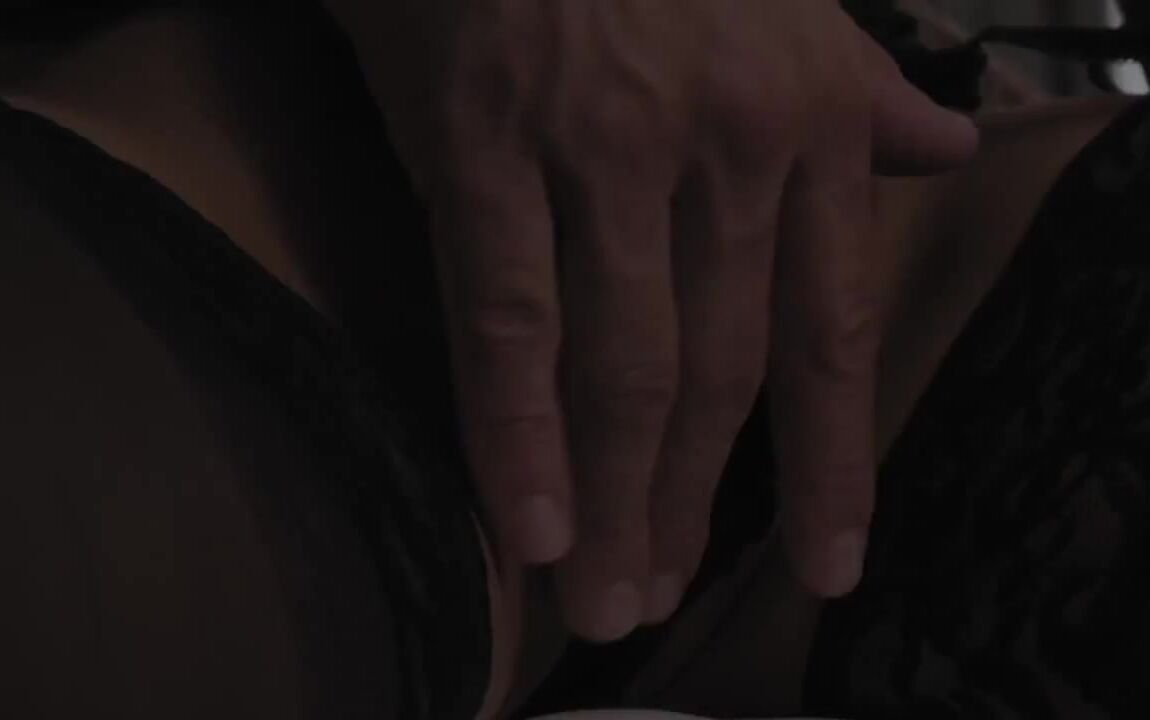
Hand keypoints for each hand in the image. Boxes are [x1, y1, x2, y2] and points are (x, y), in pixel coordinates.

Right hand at [325, 0, 976, 640]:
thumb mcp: (789, 2)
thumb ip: (861, 93)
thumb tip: (943, 152)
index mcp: (808, 119)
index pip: (833, 328)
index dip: (832, 463)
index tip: (828, 565)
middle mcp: (724, 143)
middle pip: (723, 371)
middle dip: (690, 507)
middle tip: (655, 606)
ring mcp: (604, 146)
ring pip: (623, 362)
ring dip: (612, 498)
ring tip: (600, 598)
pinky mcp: (488, 141)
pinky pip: (510, 314)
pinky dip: (515, 429)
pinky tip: (528, 525)